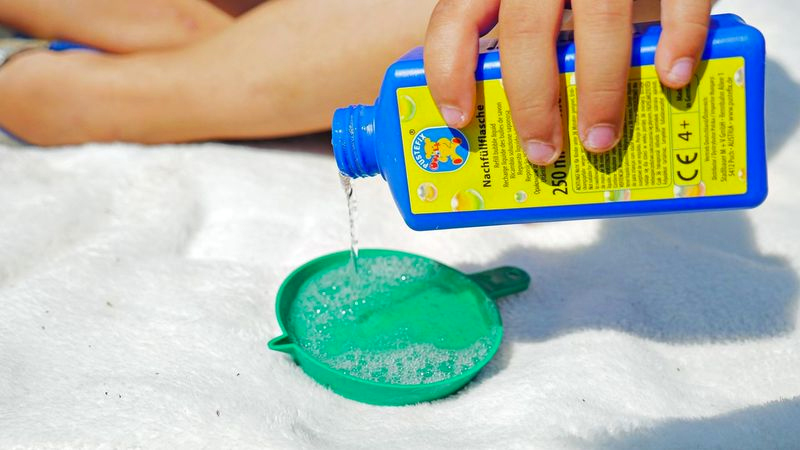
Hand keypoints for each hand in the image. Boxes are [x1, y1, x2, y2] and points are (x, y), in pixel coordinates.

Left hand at [424, 0, 712, 165]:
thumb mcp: (539, 8)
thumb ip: (527, 46)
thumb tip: (520, 143)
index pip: (456, 18)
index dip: (449, 72)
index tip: (459, 119)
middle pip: (525, 34)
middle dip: (532, 103)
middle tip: (542, 152)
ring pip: (597, 21)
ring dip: (599, 91)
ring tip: (599, 139)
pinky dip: (679, 37)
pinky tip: (673, 76)